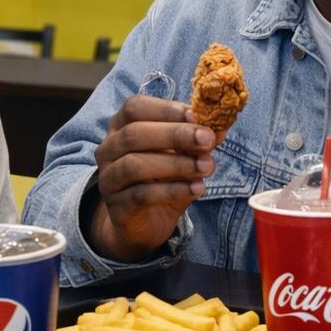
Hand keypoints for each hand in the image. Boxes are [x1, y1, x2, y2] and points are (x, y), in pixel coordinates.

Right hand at [90, 95, 220, 262]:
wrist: (143, 223)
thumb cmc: (161, 180)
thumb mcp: (182, 156)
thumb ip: (197, 140)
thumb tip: (222, 126)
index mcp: (121, 127)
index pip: (134, 107)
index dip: (165, 109)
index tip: (195, 115)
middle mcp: (108, 149)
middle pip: (134, 134)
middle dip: (174, 134)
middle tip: (206, 140)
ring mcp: (108, 179)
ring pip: (135, 165)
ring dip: (176, 164)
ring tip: (207, 167)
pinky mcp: (116, 206)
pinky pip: (141, 195)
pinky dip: (173, 190)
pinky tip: (197, 189)